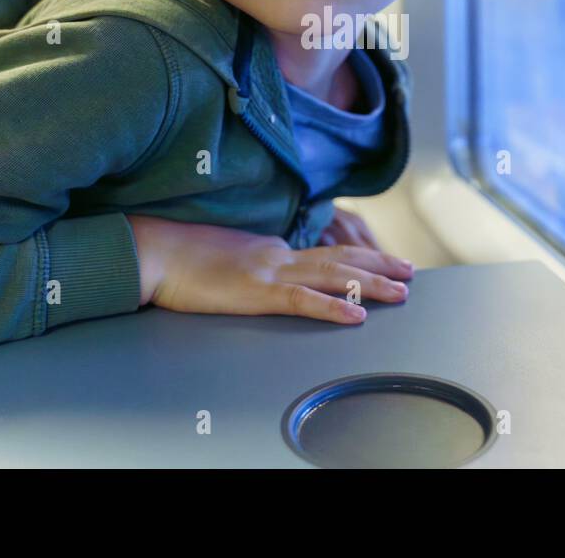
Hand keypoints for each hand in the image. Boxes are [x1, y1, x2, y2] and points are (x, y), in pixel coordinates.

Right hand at [126, 213, 413, 323]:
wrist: (154, 250)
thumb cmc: (179, 257)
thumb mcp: (225, 258)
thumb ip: (251, 264)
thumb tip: (266, 276)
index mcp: (271, 250)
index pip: (324, 254)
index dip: (358, 259)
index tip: (385, 264)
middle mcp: (277, 255)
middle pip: (340, 259)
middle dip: (380, 267)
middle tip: (411, 272)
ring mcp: (269, 272)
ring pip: (333, 277)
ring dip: (372, 285)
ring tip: (402, 291)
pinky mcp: (256, 292)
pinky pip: (303, 302)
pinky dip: (334, 308)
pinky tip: (357, 315)